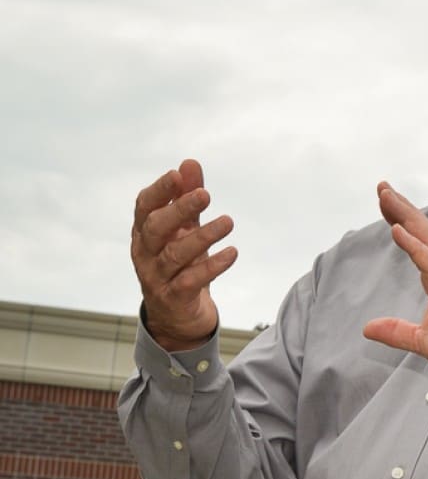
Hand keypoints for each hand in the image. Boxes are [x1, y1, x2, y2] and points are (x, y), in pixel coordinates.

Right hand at [131, 158, 236, 350]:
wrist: (176, 315)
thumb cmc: (179, 264)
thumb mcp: (183, 229)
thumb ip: (186, 197)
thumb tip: (190, 163)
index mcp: (144, 232)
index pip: (145, 207)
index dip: (160, 191)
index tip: (177, 175)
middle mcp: (145, 253)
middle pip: (156, 228)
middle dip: (179, 209)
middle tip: (205, 194)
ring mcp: (156, 277)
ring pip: (175, 254)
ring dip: (203, 236)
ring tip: (229, 222)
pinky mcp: (174, 298)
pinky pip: (191, 280)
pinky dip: (212, 266)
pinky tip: (232, 253)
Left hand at [362, 184, 427, 380]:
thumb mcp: (423, 342)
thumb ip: (397, 332)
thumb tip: (369, 328)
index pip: (420, 245)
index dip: (402, 223)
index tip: (386, 205)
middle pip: (424, 233)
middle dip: (402, 209)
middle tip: (383, 187)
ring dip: (406, 217)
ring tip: (387, 197)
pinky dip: (414, 247)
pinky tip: (398, 231)